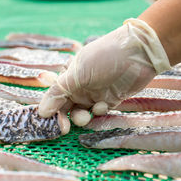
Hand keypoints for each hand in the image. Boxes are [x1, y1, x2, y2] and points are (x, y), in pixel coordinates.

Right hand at [39, 19, 170, 125]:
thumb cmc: (103, 57)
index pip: (53, 97)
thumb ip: (58, 93)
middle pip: (65, 108)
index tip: (50, 124)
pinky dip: (98, 111)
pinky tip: (103, 105)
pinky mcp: (109, 99)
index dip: (50, 111)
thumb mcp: (76, 74)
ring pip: (80, 112)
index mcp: (67, 76)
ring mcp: (94, 93)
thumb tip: (41, 112)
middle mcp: (78, 86)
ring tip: (85, 117)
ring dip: (80, 117)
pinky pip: (97, 112)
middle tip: (64, 128)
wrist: (139, 52)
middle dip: (64, 118)